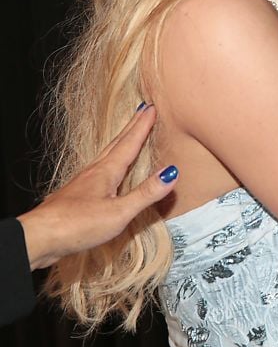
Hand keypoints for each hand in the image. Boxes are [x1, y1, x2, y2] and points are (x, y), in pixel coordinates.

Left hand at [17, 104, 177, 269]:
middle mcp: (94, 172)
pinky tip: (105, 169)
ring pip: (105, 155)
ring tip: (127, 133)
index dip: (142, 126)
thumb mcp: (119, 212)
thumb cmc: (77, 225)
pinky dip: (108, 160)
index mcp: (107, 172)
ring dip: (119, 141)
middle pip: (116, 144)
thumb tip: (171, 172)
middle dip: (131, 127)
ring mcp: (82, 183)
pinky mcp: (75, 195)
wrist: (38, 238)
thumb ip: (145, 193)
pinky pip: (97, 169)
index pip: (129, 144)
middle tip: (142, 110)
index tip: (152, 108)